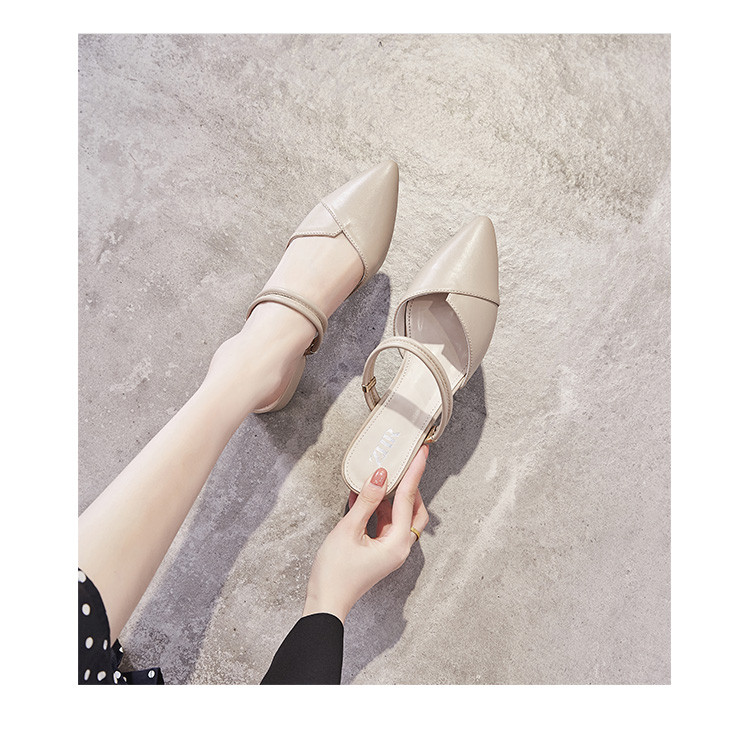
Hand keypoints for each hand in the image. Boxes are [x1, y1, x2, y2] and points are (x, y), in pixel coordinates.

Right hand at [303, 445, 429, 622]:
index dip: (414, 473)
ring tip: (380, 477)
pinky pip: (385, 524)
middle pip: (413, 510)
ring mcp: (390, 551)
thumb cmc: (335, 572)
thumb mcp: (348, 530)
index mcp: (397, 544)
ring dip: (390, 497)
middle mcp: (399, 547)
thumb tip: (380, 476)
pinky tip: (363, 495)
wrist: (325, 602)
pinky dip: (377, 508)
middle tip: (407, 463)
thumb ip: (367, 501)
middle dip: (409, 486)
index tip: (421, 454)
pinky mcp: (379, 552)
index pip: (408, 500)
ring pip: (399, 516)